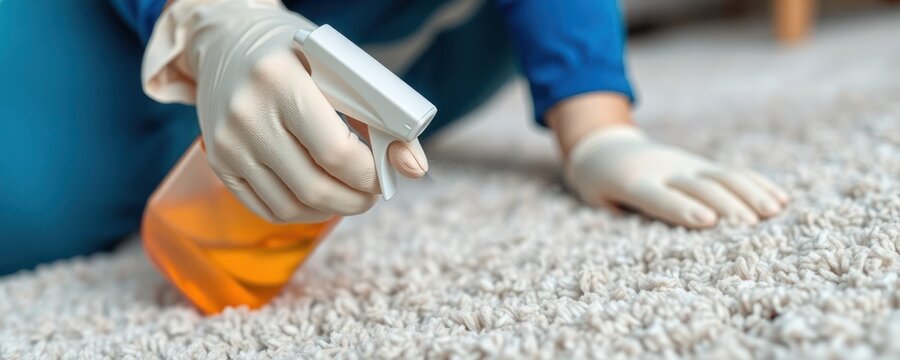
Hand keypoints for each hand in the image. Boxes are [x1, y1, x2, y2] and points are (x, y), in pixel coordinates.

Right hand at [142, 0, 426, 222]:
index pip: (335, 151)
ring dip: (331, 210)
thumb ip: (383, 117)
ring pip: (291, 206)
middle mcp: (246, 113)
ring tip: (349, 195)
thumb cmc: (299, 54)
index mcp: (279, 79)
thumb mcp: (342, 69)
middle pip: (313, 186)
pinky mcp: (217, 161)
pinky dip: (302, 211)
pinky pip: (267, 208)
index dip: (369, 175)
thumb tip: (415, 168)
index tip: (384, 175)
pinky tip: (319, 197)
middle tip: (372, 194)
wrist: (228, 42)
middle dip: (355, 200)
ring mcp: (226, 142)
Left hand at [549, 93, 788, 227]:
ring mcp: (686, 166)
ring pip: (721, 176)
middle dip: (725, 203)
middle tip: (750, 225)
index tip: (706, 220)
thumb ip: (614, 217)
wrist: (606, 146)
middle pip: (698, 186)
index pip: (659, 196)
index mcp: (634, 183)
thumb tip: (635, 243)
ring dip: (750, 192)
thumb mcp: (596, 199)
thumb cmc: (600, 184)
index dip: (681, 208)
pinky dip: (757, 183)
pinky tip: (781, 198)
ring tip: (774, 211)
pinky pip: (732, 172)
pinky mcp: (701, 166)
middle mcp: (665, 171)